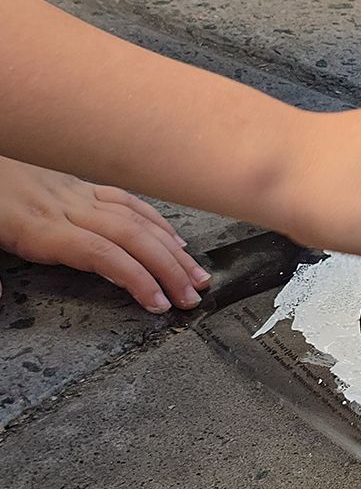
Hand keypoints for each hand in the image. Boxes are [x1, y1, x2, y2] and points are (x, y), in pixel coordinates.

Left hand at [0, 156, 208, 312]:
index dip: (136, 278)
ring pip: (134, 220)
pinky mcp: (76, 184)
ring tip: (195, 275)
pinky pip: (125, 200)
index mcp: (38, 228)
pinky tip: (173, 239)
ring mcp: (75, 193)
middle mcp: (66, 208)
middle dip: (168, 269)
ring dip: (171, 249)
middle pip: (130, 238)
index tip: (158, 304)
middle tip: (190, 298)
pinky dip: (155, 220)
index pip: (102, 254)